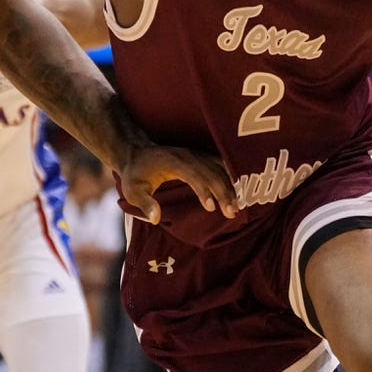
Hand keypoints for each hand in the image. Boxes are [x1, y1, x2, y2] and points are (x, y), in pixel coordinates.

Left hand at [118, 145, 236, 223]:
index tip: (210, 208)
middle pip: (212, 172)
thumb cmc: (135, 174)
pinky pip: (220, 164)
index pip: (194, 175)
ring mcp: (196, 154)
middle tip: (232, 213)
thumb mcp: (133, 191)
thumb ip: (144, 204)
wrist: (136, 152)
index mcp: (173, 162)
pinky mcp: (200, 156)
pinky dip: (230, 176)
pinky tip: (238, 189)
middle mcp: (188, 155)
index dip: (203, 191)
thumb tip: (155, 219)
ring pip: (219, 168)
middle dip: (223, 192)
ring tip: (237, 206)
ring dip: (230, 186)